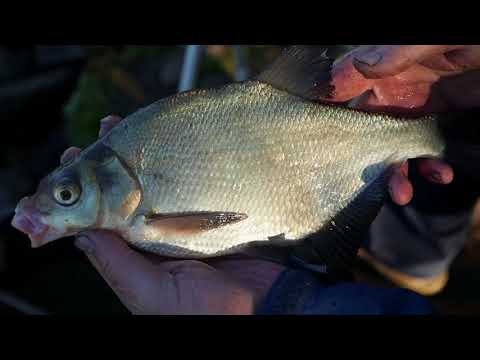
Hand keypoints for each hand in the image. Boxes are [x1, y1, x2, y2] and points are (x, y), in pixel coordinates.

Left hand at [62, 115, 284, 314]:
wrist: (263, 304)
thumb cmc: (203, 310)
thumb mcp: (152, 292)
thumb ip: (117, 264)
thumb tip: (80, 234)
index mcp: (138, 257)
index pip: (105, 218)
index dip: (88, 188)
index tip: (73, 155)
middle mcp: (158, 237)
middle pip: (129, 193)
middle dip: (115, 161)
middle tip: (107, 128)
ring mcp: (184, 225)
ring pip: (158, 184)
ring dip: (145, 157)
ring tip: (131, 126)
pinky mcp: (210, 216)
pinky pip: (190, 186)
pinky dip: (179, 164)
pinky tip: (172, 142)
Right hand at [319, 45, 479, 204]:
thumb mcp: (444, 40)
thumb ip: (401, 53)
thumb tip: (357, 68)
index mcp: (390, 63)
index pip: (345, 84)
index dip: (325, 108)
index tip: (313, 137)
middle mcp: (397, 85)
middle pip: (365, 124)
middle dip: (363, 155)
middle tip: (365, 180)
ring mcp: (419, 105)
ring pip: (393, 144)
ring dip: (396, 171)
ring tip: (404, 194)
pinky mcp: (441, 121)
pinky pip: (425, 149)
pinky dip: (429, 166)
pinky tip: (440, 175)